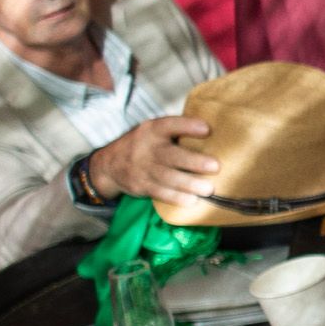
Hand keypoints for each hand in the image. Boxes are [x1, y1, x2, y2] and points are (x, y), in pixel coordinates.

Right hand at [87, 114, 219, 208]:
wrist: (109, 164)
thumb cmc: (143, 145)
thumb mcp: (153, 131)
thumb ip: (176, 131)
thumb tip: (214, 133)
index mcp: (152, 130)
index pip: (170, 124)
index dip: (187, 126)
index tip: (206, 129)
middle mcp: (147, 148)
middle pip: (170, 155)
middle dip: (193, 161)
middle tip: (215, 166)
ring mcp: (143, 168)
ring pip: (166, 177)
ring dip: (188, 184)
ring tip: (208, 189)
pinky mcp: (141, 185)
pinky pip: (159, 192)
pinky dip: (175, 198)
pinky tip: (191, 201)